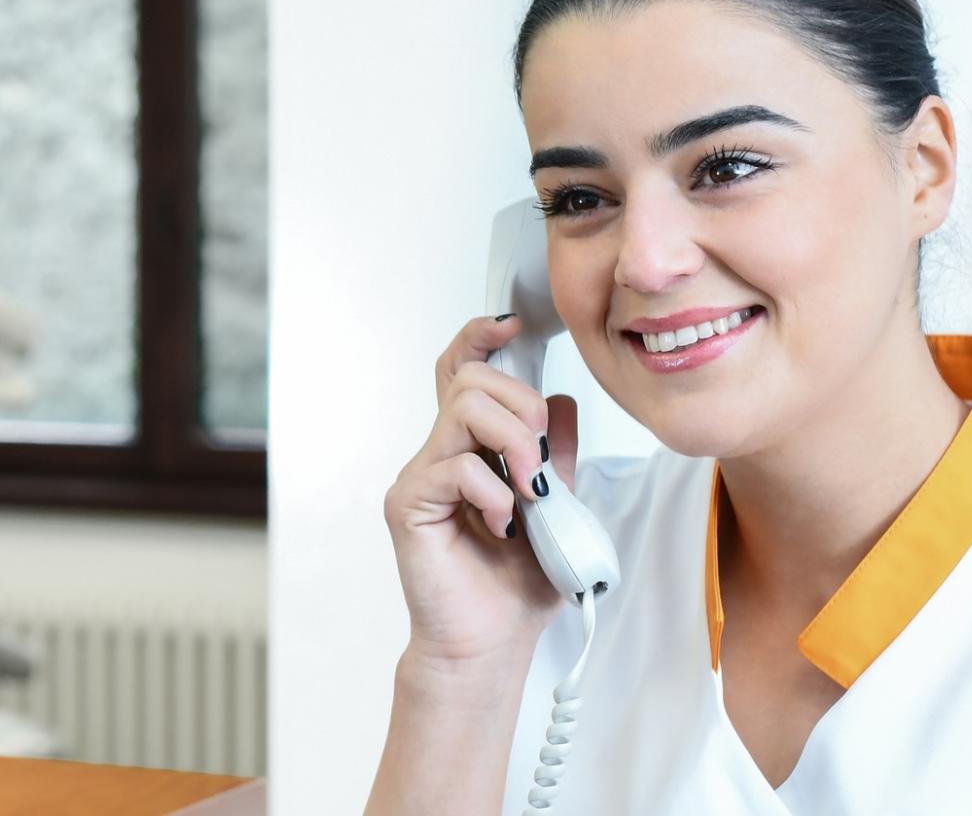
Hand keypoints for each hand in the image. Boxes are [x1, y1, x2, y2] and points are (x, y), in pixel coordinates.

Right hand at [382, 313, 580, 665]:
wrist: (491, 645)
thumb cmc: (516, 586)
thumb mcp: (558, 507)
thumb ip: (554, 454)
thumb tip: (562, 401)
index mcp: (471, 447)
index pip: (461, 370)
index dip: (480, 336)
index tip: (515, 326)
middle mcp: (439, 453)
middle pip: (470, 378)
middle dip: (521, 404)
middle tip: (540, 462)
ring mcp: (420, 476)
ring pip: (464, 409)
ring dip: (513, 443)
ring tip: (530, 492)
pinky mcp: (409, 504)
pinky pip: (456, 466)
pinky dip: (494, 492)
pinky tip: (503, 525)